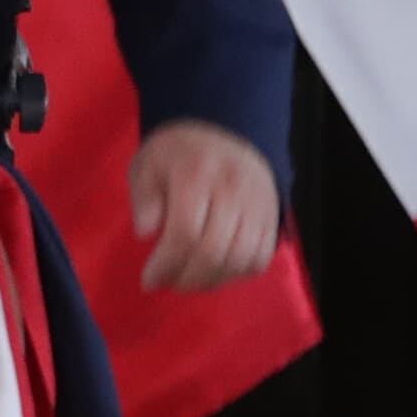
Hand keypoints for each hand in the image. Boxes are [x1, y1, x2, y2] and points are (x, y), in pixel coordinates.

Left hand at [131, 121, 280, 292]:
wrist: (223, 133)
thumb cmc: (177, 155)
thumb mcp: (147, 164)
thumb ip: (144, 197)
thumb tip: (145, 232)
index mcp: (196, 173)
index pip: (185, 231)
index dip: (166, 264)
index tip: (149, 279)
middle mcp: (233, 188)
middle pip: (214, 250)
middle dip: (186, 278)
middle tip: (166, 283)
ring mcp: (258, 203)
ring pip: (241, 258)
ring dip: (212, 280)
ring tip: (188, 281)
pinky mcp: (272, 216)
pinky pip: (261, 256)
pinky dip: (238, 273)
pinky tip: (215, 272)